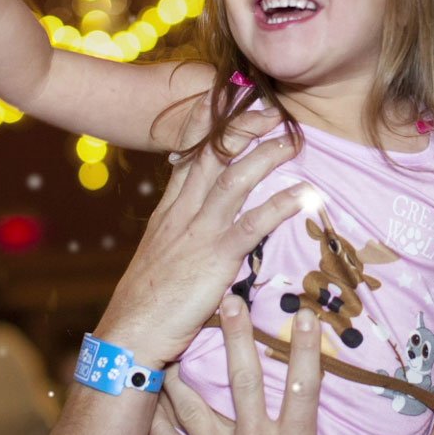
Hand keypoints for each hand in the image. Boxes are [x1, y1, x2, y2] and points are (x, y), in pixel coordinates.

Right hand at [94, 105, 303, 365]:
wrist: (128, 335)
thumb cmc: (147, 301)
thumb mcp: (161, 254)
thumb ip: (182, 229)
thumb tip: (202, 217)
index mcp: (170, 209)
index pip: (191, 153)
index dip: (212, 124)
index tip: (233, 100)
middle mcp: (183, 212)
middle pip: (214, 154)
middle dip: (244, 125)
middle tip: (274, 108)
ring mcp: (198, 233)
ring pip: (234, 179)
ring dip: (266, 155)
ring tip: (294, 139)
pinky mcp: (214, 259)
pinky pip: (252, 225)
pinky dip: (280, 206)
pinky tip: (304, 196)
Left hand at [152, 296, 397, 434]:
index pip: (304, 386)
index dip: (305, 347)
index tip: (304, 312)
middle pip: (244, 379)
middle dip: (236, 337)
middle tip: (229, 301)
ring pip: (196, 405)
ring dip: (185, 371)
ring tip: (172, 340)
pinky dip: (156, 419)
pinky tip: (145, 396)